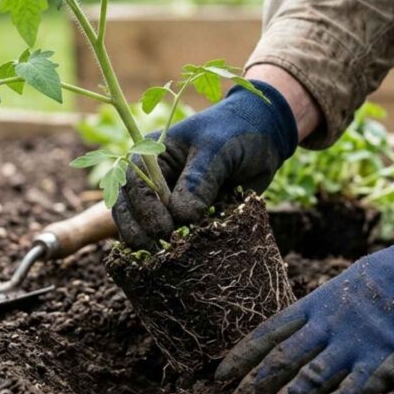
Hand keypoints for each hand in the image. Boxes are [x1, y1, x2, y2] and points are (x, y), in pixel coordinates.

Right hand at [112, 78, 299, 249]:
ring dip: (146, 242)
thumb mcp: (218, 149)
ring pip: (139, 224)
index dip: (145, 209)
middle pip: (128, 208)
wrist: (265, 136)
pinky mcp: (183, 216)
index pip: (135, 185)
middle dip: (138, 230)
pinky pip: (167, 234)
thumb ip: (199, 180)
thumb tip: (181, 216)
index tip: (164, 229)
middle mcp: (152, 178)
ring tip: (161, 258)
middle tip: (159, 248)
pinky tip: (171, 260)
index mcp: (152, 154)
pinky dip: (166, 248)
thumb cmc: (236, 133)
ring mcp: (165, 199)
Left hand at [215, 210, 393, 393]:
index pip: (269, 332)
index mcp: (319, 302)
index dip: (243, 356)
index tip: (220, 375)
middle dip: (252, 388)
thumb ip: (327, 307)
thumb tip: (307, 325)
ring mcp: (355, 345)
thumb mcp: (351, 280)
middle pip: (280, 362)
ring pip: (307, 382)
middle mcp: (329, 325)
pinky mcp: (383, 364)